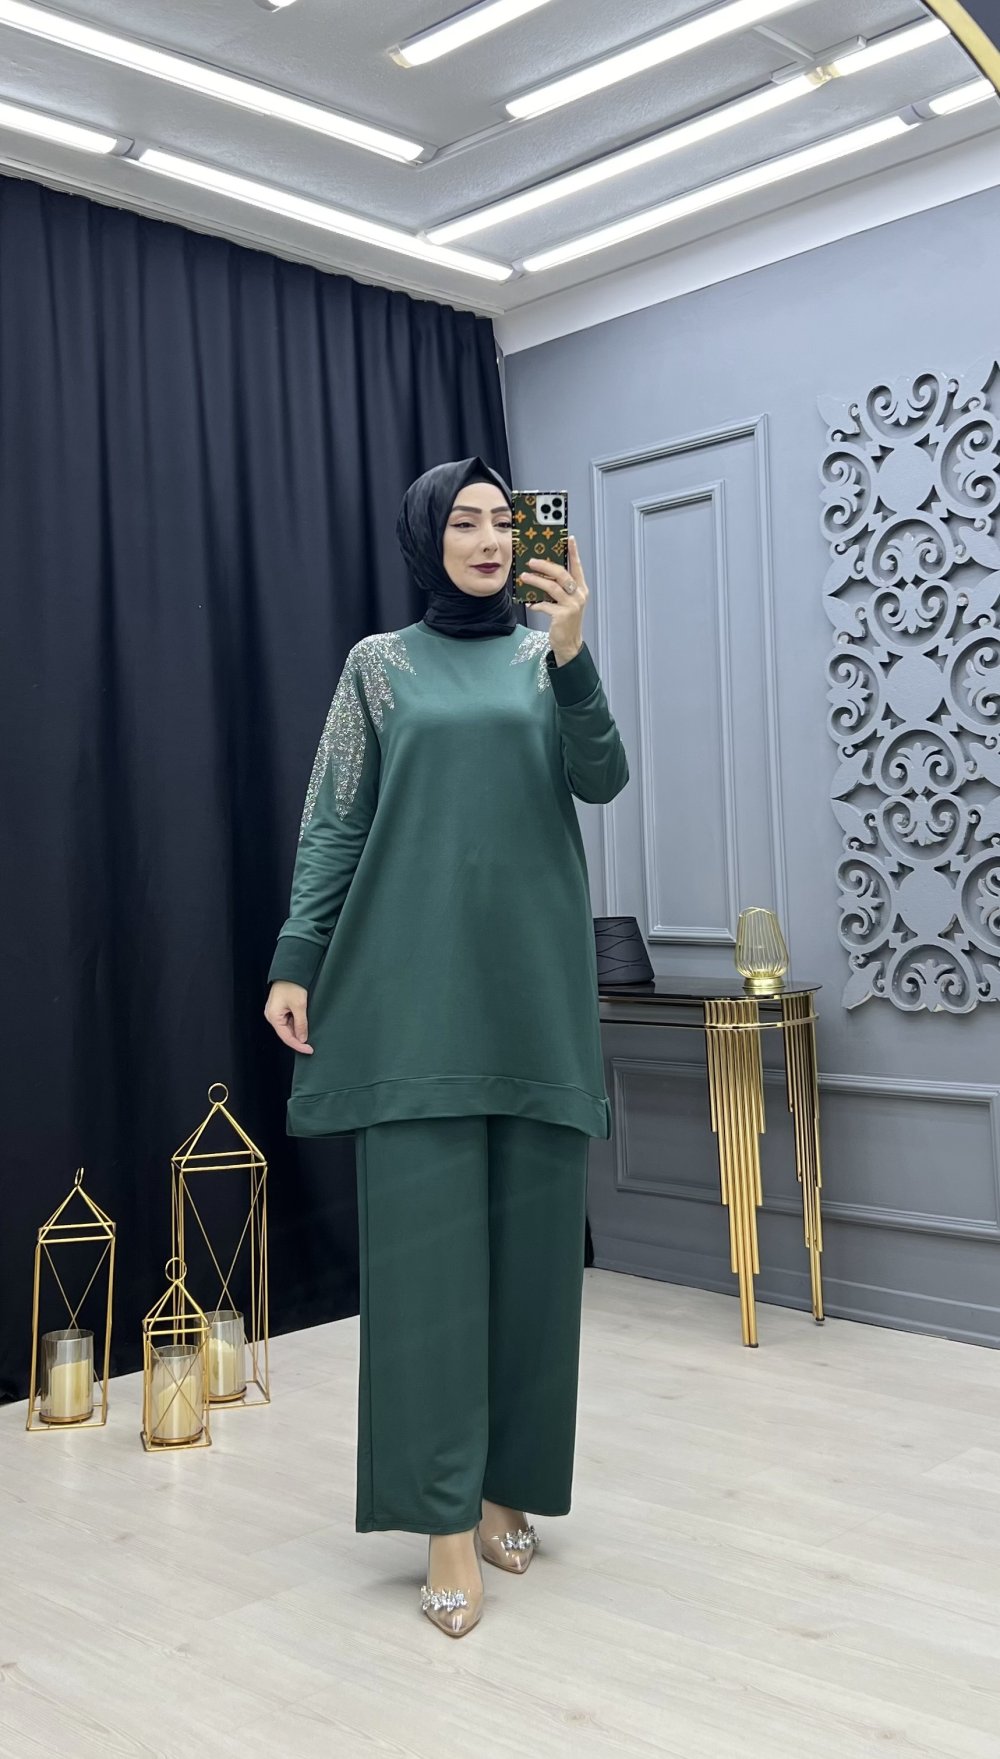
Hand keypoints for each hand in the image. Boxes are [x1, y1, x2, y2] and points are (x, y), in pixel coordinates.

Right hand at [264, 981, 313, 1052]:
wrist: (291, 970)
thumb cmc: (292, 985)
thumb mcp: (300, 1006)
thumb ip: (301, 1024)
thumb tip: (302, 1038)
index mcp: (273, 1017)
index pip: (286, 1037)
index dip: (298, 1045)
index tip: (309, 1050)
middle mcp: (272, 1016)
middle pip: (286, 1033)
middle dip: (299, 1038)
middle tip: (311, 1044)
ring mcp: (276, 1012)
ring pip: (288, 1027)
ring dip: (299, 1030)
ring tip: (310, 1032)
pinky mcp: (280, 1008)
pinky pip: (289, 1020)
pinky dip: (297, 1023)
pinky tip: (305, 1024)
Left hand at [518, 535, 588, 662]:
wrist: (569, 644)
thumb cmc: (565, 621)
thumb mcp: (565, 602)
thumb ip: (558, 588)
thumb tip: (541, 573)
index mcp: (581, 589)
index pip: (577, 566)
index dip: (574, 552)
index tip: (569, 538)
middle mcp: (579, 595)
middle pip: (561, 574)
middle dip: (545, 565)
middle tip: (531, 561)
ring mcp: (572, 605)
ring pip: (552, 587)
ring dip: (536, 581)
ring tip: (524, 576)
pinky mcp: (563, 616)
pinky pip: (545, 605)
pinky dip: (536, 603)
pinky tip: (530, 603)